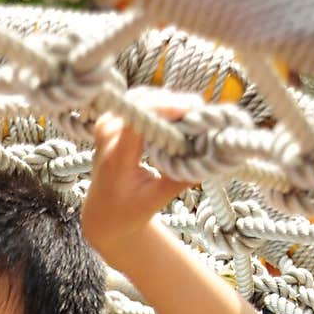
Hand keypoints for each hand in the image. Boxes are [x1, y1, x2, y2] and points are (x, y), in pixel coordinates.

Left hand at [81, 86, 197, 265]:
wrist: (103, 215)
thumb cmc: (128, 212)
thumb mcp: (155, 201)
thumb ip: (180, 178)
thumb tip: (209, 155)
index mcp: (116, 156)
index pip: (140, 119)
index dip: (167, 108)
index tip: (194, 109)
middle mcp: (108, 134)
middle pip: (145, 103)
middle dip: (176, 106)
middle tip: (201, 118)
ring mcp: (106, 124)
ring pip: (145, 98)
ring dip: (170, 105)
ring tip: (191, 120)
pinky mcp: (110, 119)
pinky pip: (140, 102)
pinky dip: (160, 108)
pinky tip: (175, 119)